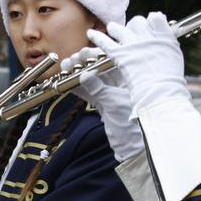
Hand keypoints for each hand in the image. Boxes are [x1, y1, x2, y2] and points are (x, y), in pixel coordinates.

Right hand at [63, 47, 142, 161]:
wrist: (134, 148)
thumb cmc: (134, 126)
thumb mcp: (115, 104)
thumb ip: (99, 89)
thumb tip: (84, 75)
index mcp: (131, 78)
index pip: (113, 59)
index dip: (98, 54)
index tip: (84, 52)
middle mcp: (122, 83)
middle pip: (100, 66)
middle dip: (85, 62)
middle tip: (72, 61)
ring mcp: (111, 93)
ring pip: (92, 78)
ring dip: (77, 73)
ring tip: (66, 68)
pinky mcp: (103, 104)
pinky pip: (88, 92)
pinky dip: (77, 87)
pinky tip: (66, 81)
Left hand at [87, 12, 189, 116]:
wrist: (160, 91)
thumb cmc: (169, 80)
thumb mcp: (173, 58)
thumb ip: (165, 44)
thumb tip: (160, 34)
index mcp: (164, 37)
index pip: (156, 19)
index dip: (151, 21)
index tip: (150, 24)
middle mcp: (148, 37)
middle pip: (138, 22)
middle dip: (135, 25)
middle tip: (132, 30)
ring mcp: (133, 44)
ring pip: (120, 29)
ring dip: (116, 28)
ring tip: (111, 28)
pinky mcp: (120, 54)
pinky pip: (106, 42)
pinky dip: (97, 37)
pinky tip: (90, 34)